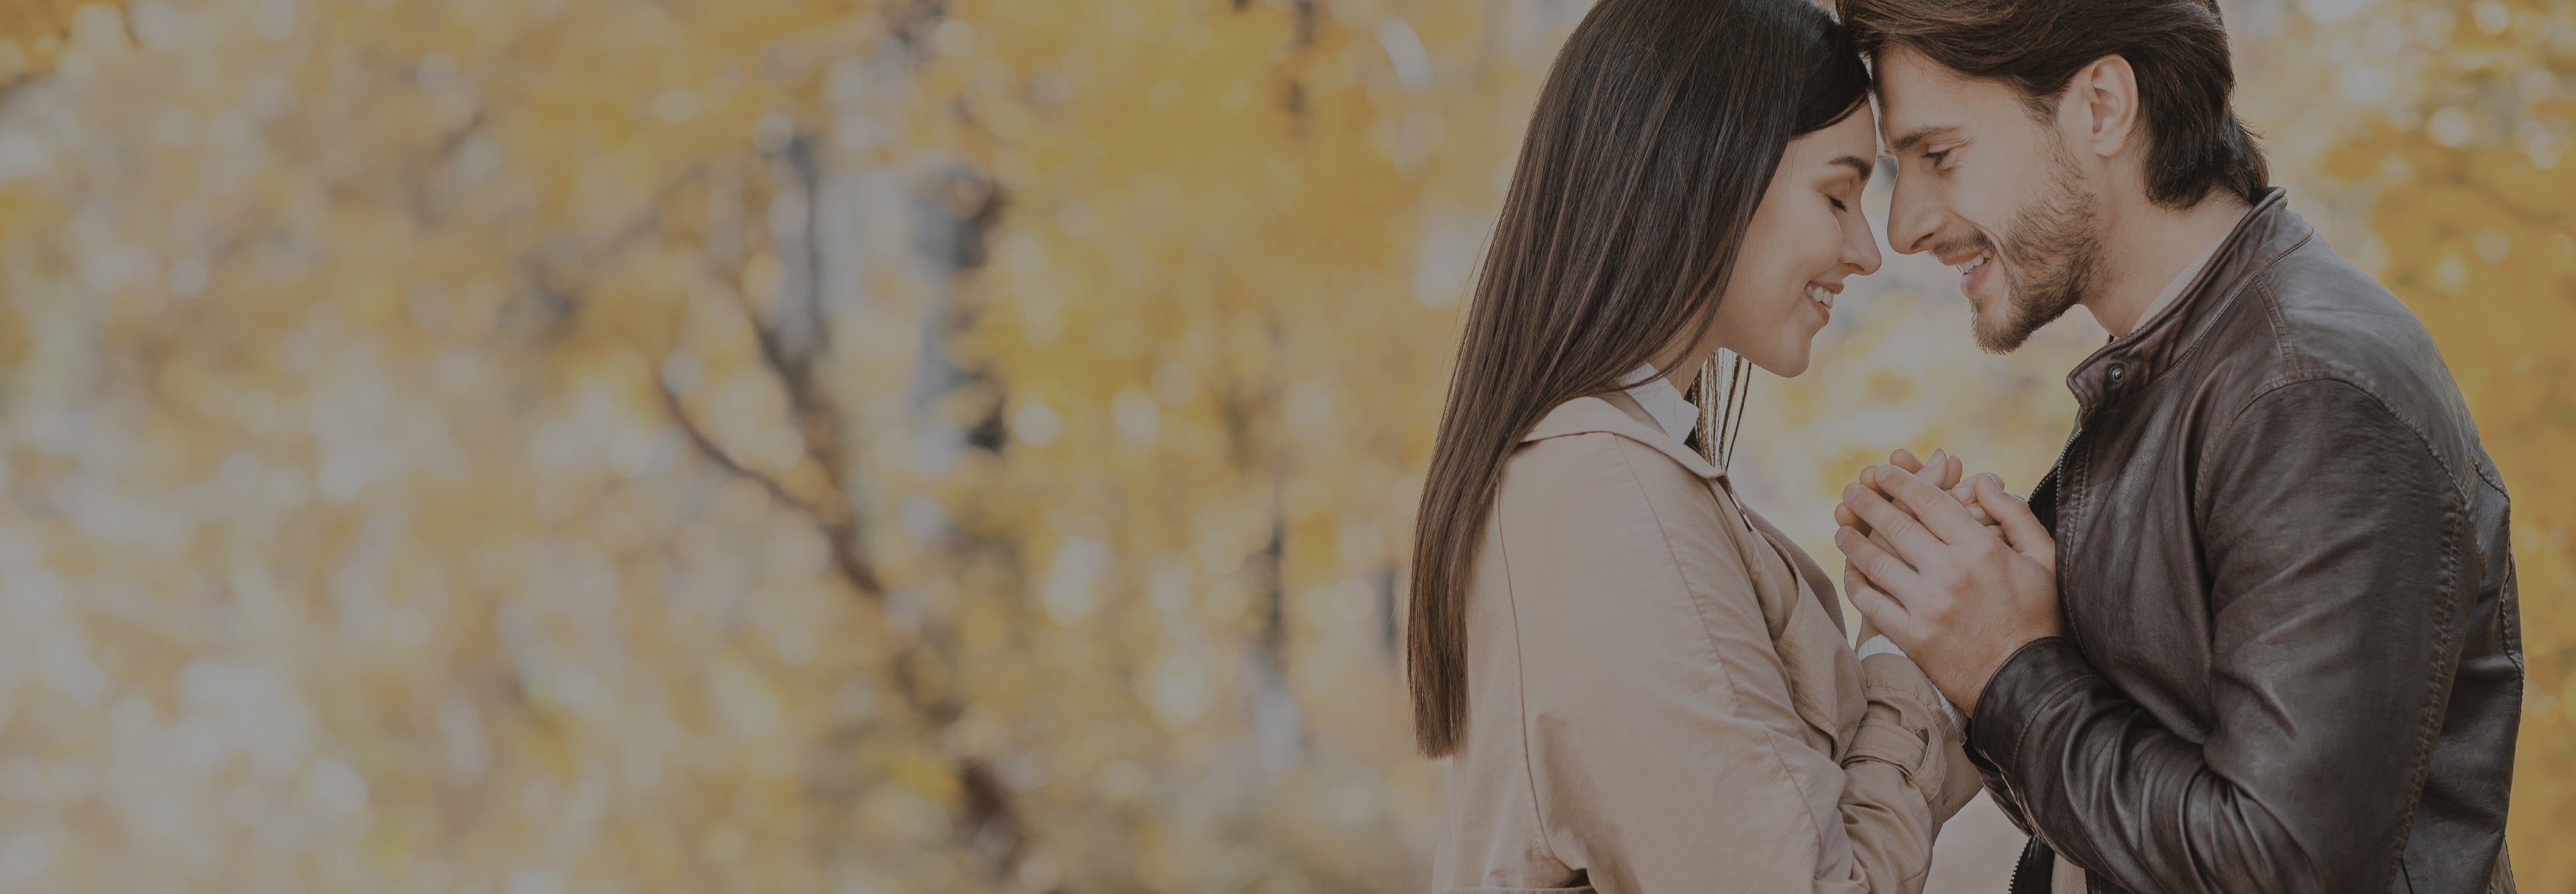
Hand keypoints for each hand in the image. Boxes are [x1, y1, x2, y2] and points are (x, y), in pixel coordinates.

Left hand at [1835, 466, 2059, 714]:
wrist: (2027, 684)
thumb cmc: (2038, 618)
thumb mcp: (2044, 560)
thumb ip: (2015, 514)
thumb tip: (1984, 480)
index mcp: (1982, 549)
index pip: (1930, 502)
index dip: (1901, 482)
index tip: (1882, 472)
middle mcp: (1951, 573)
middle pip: (1896, 525)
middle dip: (1868, 502)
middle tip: (1852, 489)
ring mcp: (1929, 606)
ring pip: (1877, 562)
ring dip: (1853, 540)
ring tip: (1843, 527)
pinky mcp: (1913, 637)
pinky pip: (1871, 603)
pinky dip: (1856, 583)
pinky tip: (1850, 570)